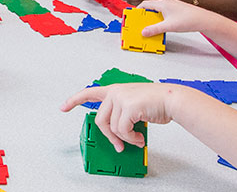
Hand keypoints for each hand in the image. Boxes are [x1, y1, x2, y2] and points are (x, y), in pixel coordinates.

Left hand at [60, 83, 183, 149]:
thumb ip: (121, 114)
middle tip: (118, 146)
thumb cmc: (157, 103)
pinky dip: (131, 138)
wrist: (172, 100)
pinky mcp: (128, 106)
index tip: (63, 107)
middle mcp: (115, 92)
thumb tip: (116, 134)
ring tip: (136, 139)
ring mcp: (120, 98)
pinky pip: (123, 130)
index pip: (89, 92)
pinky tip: (139, 137)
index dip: (74, 100)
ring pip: (112, 128)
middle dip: (109, 136)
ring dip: (125, 138)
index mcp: (115, 89)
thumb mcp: (134, 105)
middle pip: (100, 120)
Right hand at [138, 0, 225, 35]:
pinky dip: (159, 17)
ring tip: (149, 24)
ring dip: (152, 16)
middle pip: (151, 6)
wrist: (203, 19)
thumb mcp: (168, 26)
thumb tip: (144, 32)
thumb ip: (154, 29)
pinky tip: (161, 24)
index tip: (134, 16)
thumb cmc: (188, 19)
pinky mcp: (177, 9)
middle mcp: (167, 1)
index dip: (138, 10)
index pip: (145, 4)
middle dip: (144, 14)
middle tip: (139, 21)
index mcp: (163, 2)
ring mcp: (172, 5)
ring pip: (158, 9)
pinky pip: (164, 11)